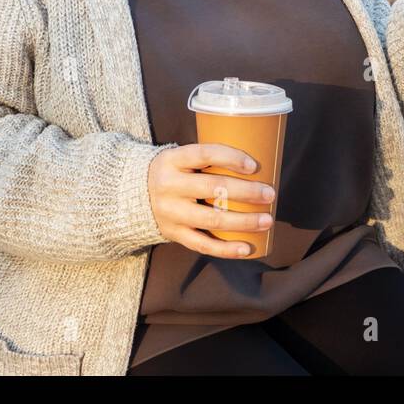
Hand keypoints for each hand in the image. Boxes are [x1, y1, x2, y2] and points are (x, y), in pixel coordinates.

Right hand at [147, 143, 275, 257]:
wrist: (134, 196)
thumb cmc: (174, 173)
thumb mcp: (181, 158)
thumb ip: (208, 161)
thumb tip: (256, 167)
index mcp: (173, 160)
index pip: (204, 154)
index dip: (231, 158)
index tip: (254, 165)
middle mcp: (169, 186)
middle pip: (213, 188)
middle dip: (247, 192)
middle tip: (270, 194)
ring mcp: (171, 212)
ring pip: (212, 219)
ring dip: (244, 221)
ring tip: (267, 220)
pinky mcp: (174, 234)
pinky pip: (203, 244)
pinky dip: (227, 248)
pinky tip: (247, 248)